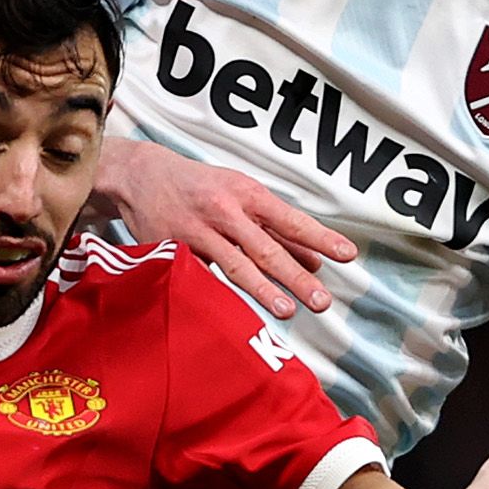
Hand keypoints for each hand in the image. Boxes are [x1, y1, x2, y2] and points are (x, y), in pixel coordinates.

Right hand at [95, 137, 356, 318]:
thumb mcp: (240, 195)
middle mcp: (225, 211)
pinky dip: (223, 293)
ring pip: (236, 265)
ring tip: (287, 310)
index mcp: (247, 193)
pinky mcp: (176, 249)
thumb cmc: (199, 186)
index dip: (320, 238)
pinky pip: (204, 275)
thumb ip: (275, 229)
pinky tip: (237, 312)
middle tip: (322, 300)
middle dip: (297, 275)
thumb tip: (314, 261)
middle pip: (267, 248)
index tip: (347, 254)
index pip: (291, 220)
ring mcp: (199, 232)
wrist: (141, 176)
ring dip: (264, 289)